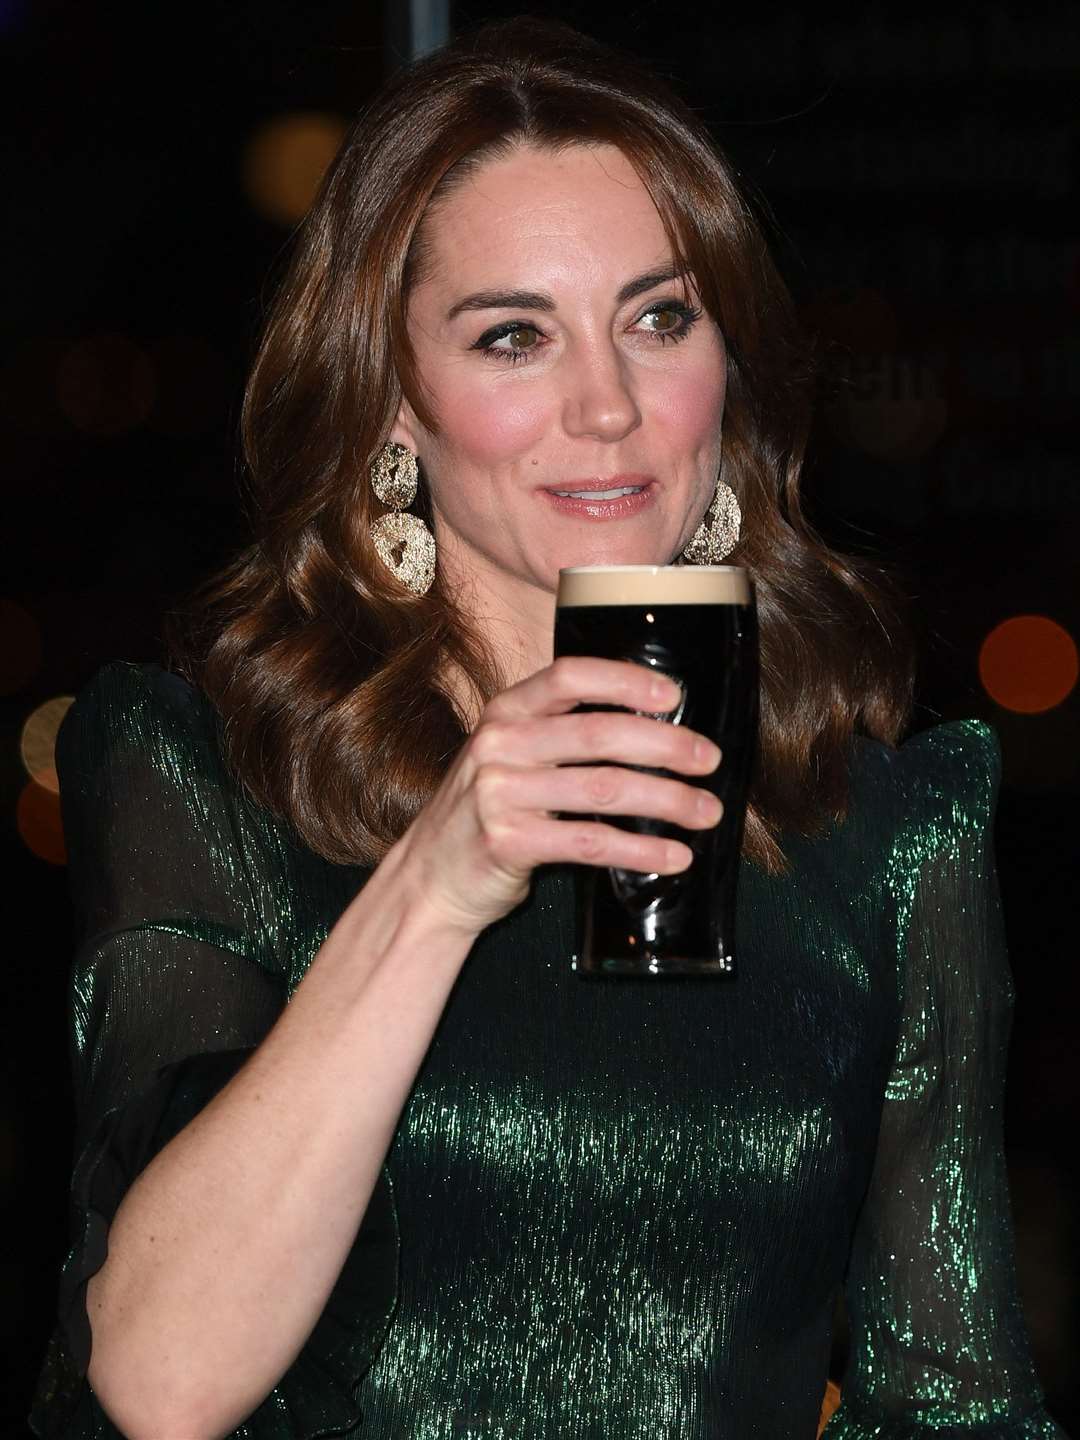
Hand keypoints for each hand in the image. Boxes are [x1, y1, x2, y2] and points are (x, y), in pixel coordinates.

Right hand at [386, 655, 722, 937]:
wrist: (431, 878)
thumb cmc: (489, 811)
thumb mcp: (510, 756)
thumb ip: (558, 734)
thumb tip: (653, 725)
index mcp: (505, 712)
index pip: (569, 677)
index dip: (625, 680)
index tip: (673, 694)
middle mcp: (499, 745)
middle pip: (599, 733)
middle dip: (666, 745)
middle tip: (709, 760)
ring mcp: (499, 794)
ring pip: (604, 788)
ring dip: (667, 801)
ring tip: (706, 813)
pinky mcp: (508, 843)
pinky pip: (590, 842)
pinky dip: (641, 850)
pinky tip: (672, 857)